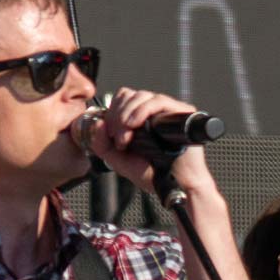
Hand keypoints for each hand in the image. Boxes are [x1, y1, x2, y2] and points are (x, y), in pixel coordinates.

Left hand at [87, 87, 215, 198]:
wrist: (176, 185)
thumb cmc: (152, 174)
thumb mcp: (117, 159)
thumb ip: (101, 144)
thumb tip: (98, 122)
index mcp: (140, 117)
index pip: (122, 98)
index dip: (112, 112)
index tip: (111, 135)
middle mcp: (154, 111)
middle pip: (129, 94)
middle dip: (117, 116)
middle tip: (120, 139)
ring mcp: (168, 110)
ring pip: (142, 96)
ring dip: (127, 115)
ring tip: (127, 137)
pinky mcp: (181, 112)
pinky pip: (158, 101)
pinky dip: (142, 110)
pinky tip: (135, 125)